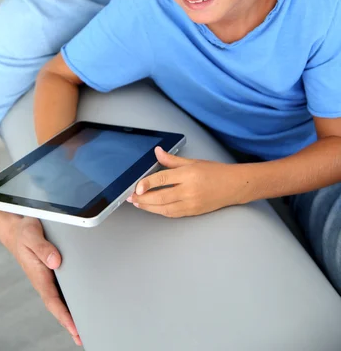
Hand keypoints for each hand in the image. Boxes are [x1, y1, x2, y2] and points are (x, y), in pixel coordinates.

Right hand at [0, 216, 81, 345]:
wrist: (16, 228)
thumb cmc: (24, 231)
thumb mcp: (32, 234)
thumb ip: (43, 248)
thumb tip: (56, 261)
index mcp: (38, 274)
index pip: (52, 300)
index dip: (63, 315)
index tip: (74, 328)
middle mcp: (44, 278)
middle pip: (58, 304)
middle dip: (69, 322)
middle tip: (82, 338)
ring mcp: (48, 275)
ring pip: (61, 298)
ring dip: (71, 313)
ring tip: (83, 329)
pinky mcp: (52, 270)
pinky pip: (62, 288)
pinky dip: (71, 299)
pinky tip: (80, 304)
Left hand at [127, 146, 245, 217]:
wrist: (234, 186)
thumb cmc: (215, 172)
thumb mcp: (193, 161)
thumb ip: (172, 159)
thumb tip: (157, 151)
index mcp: (188, 174)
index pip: (162, 179)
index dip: (147, 184)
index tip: (136, 186)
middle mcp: (189, 190)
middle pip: (160, 196)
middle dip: (143, 198)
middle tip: (131, 197)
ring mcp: (191, 203)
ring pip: (164, 208)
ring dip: (148, 207)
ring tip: (138, 203)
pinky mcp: (193, 212)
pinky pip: (173, 214)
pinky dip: (160, 211)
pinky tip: (152, 208)